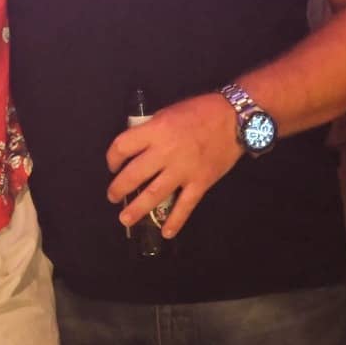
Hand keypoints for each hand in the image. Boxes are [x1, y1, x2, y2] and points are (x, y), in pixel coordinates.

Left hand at [105, 92, 240, 239]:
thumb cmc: (198, 111)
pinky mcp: (200, 183)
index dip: (112, 158)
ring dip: (138, 209)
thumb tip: (135, 147)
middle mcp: (165, 152)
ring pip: (155, 194)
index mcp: (154, 131)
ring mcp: (183, 170)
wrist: (233, 119)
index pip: (122, 146)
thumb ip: (150, 131)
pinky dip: (175, 221)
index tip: (112, 165)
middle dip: (119, 188)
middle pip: (134, 174)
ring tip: (125, 219)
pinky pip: (185, 206)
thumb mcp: (166, 113)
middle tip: (113, 197)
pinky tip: (166, 233)